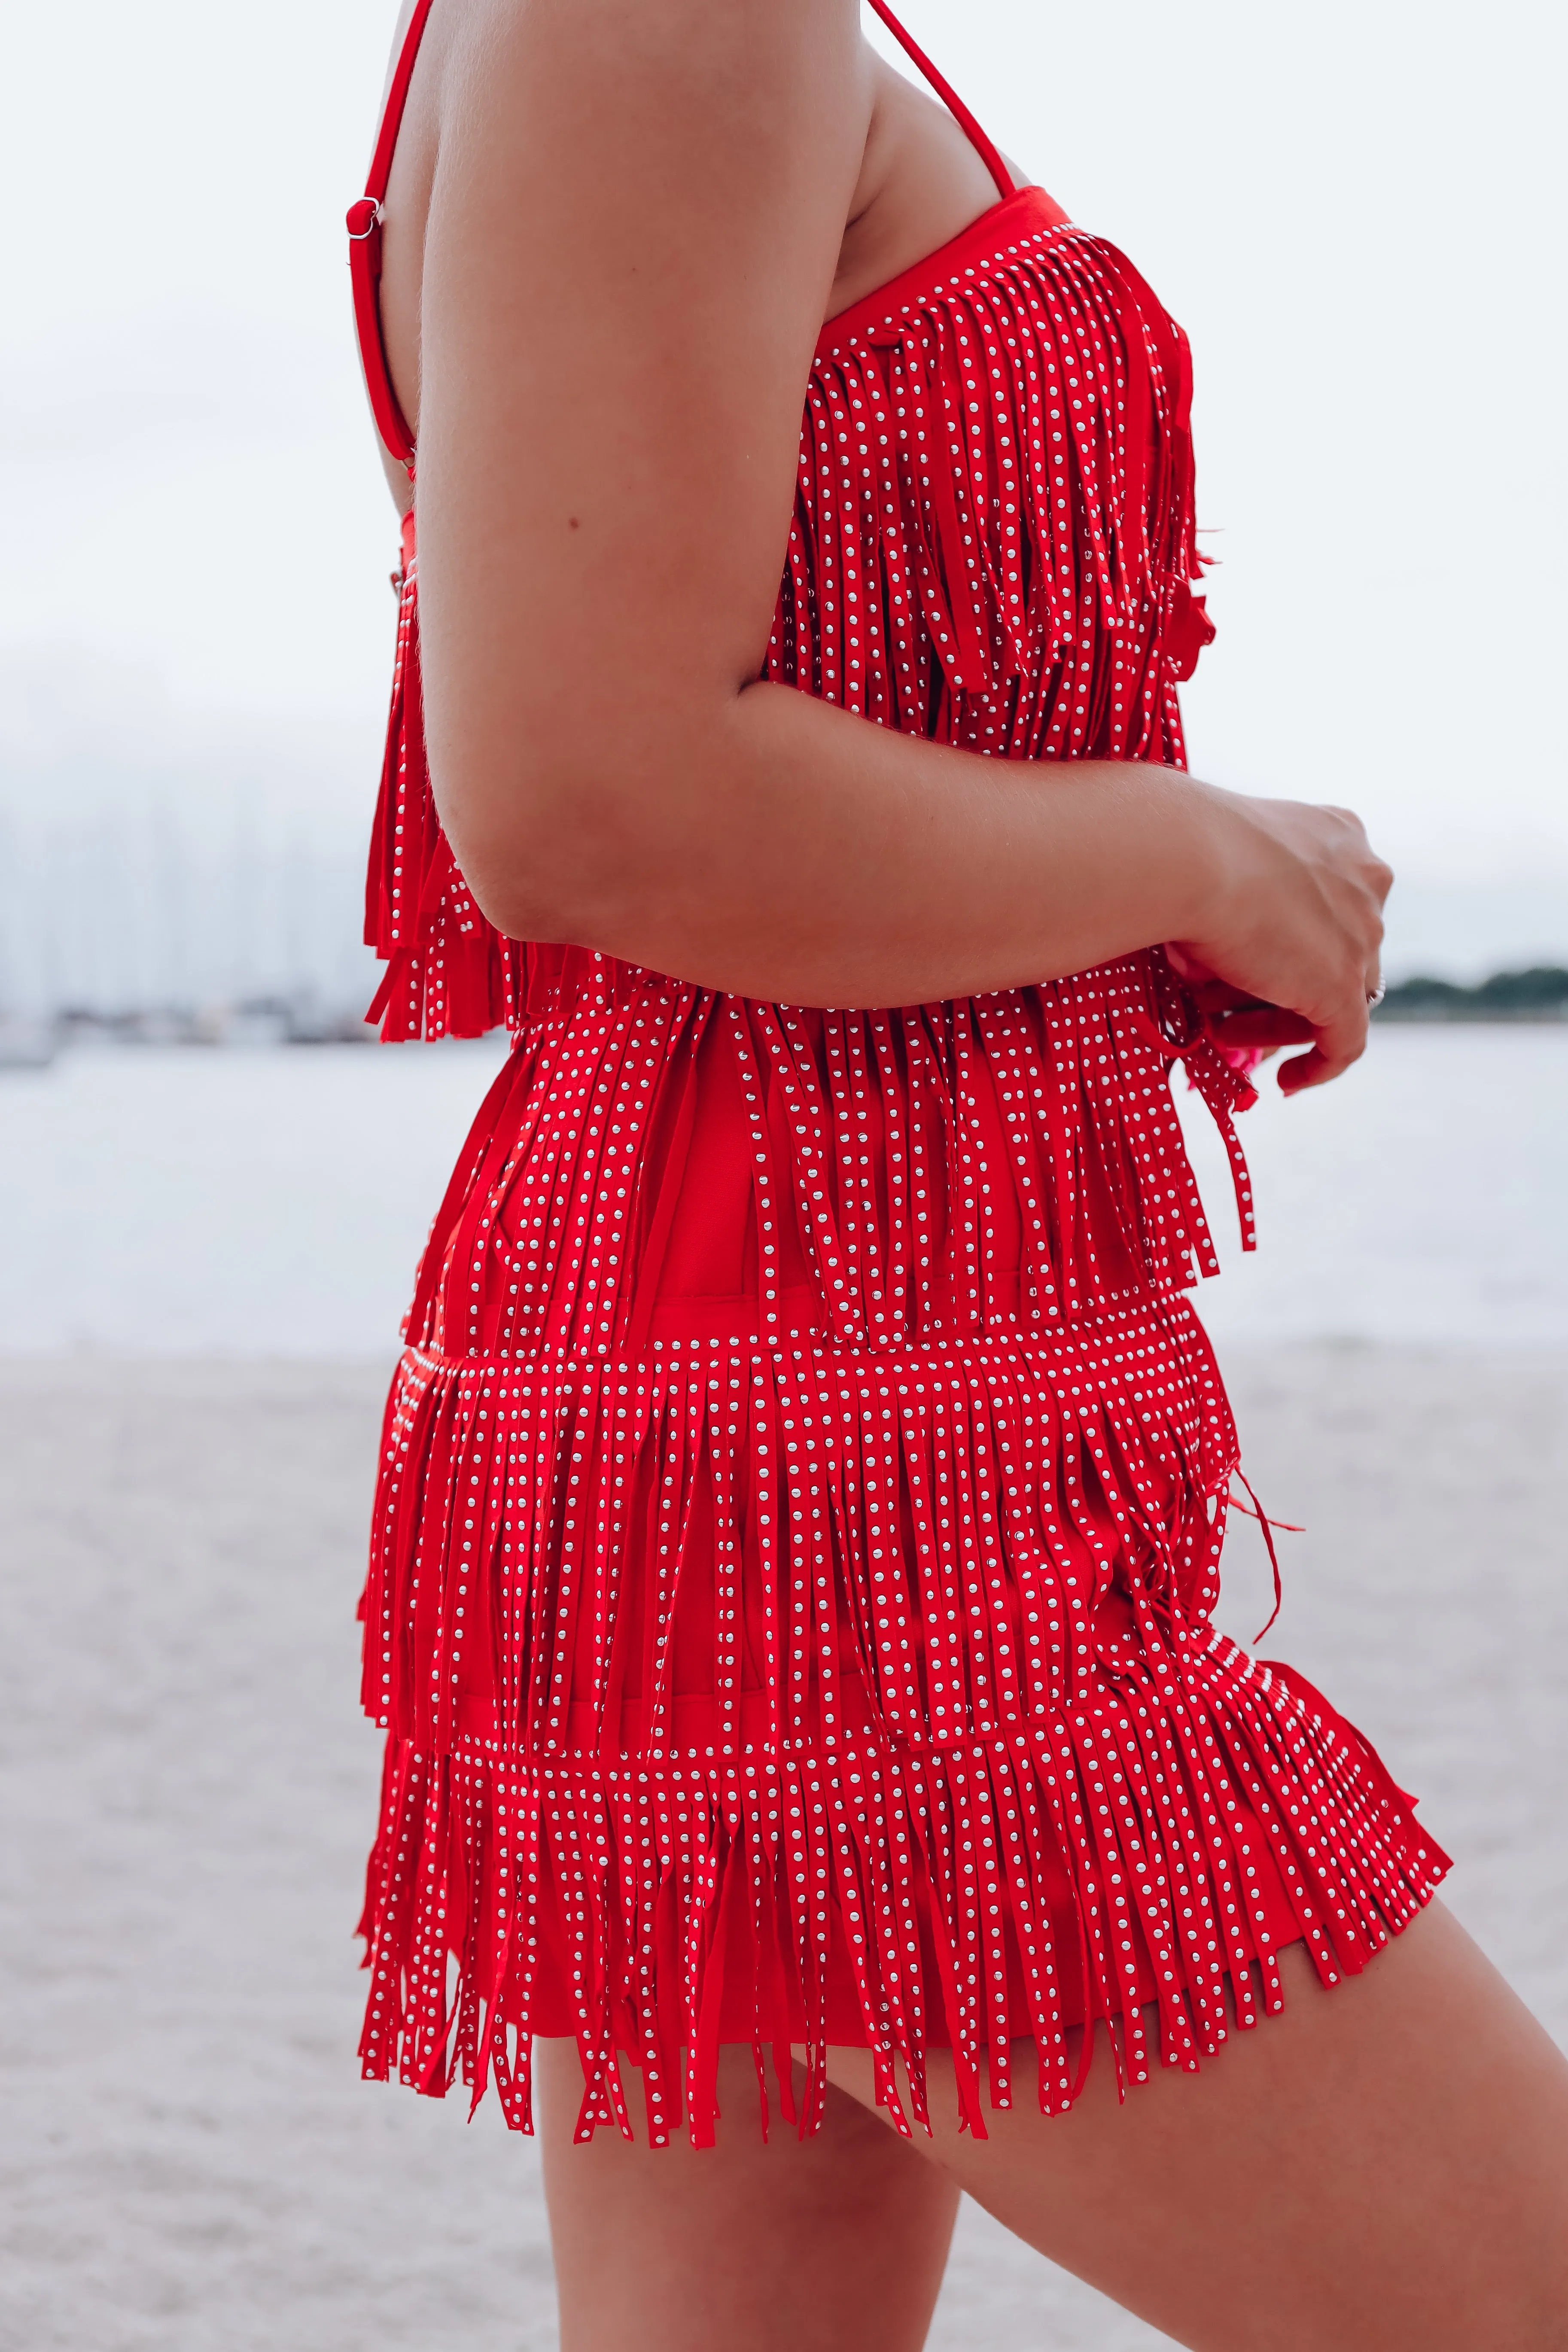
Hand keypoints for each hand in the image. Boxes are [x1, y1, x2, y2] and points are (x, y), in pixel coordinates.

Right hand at [1170, 794, 1391, 1093]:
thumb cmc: (1183, 851)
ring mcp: (1362, 935)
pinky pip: (1346, 1043)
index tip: (1245, 964)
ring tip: (1223, 1033)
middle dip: (1272, 982)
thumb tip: (1203, 953)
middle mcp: (1365, 881)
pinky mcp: (1345, 987)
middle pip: (1331, 951)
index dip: (1286, 940)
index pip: (1328, 903)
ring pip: (1334, 995)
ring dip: (1278, 1020)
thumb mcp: (1221, 863)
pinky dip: (1319, 1065)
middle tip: (1217, 1003)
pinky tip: (1288, 1082)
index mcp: (1339, 836)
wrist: (1188, 857)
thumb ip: (1232, 895)